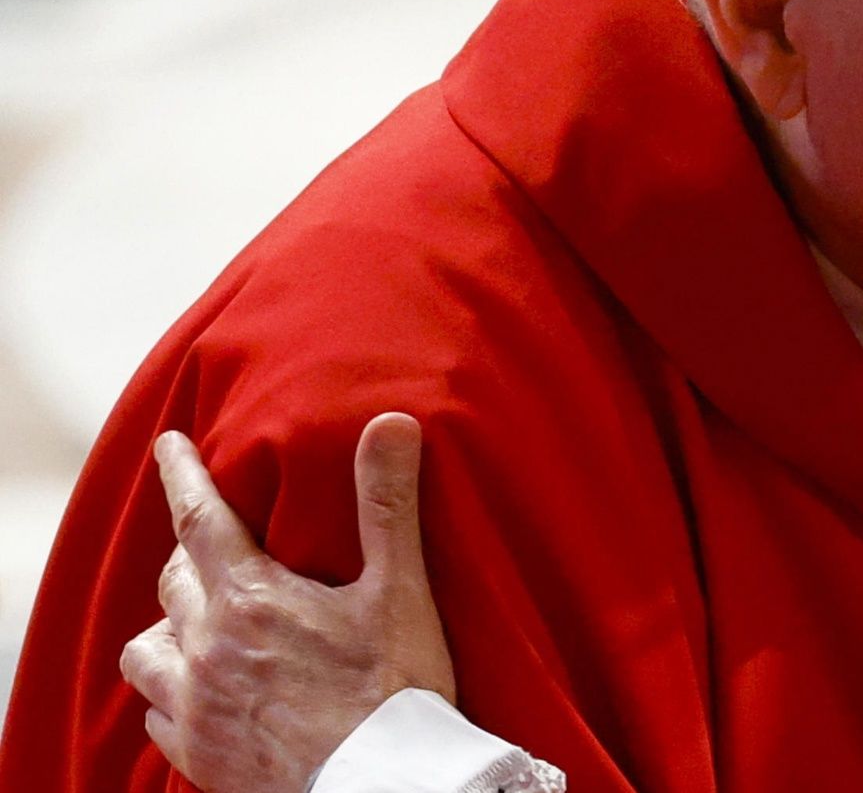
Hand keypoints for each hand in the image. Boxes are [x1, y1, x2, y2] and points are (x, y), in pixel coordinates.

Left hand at [119, 413, 456, 792]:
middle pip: (174, 579)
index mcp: (252, 599)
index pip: (199, 519)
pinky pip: (156, 713)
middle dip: (189, 551)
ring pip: (145, 650)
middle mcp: (208, 647)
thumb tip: (390, 421)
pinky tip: (195, 692)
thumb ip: (387, 504)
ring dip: (165, 626)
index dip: (182, 474)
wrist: (381, 783)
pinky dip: (168, 692)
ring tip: (192, 621)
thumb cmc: (395, 688)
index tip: (167, 444)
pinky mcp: (199, 754)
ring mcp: (196, 706)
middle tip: (212, 541)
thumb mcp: (400, 589)